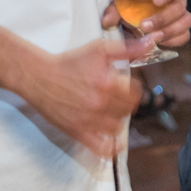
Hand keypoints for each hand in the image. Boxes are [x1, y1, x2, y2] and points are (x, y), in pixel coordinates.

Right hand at [14, 39, 144, 158]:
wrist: (39, 76)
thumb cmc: (70, 61)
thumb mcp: (100, 48)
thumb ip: (128, 48)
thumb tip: (151, 42)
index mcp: (108, 84)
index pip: (135, 94)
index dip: (133, 90)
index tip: (126, 87)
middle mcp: (100, 104)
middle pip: (127, 110)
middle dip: (126, 104)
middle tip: (118, 100)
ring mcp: (88, 120)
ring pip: (116, 128)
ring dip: (118, 121)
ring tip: (111, 113)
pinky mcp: (76, 131)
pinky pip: (99, 148)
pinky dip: (110, 148)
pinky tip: (114, 145)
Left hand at [101, 0, 190, 47]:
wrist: (132, 26)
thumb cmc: (130, 10)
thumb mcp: (119, 8)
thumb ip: (113, 11)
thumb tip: (107, 21)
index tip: (156, 1)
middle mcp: (176, 2)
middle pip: (179, 6)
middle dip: (163, 17)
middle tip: (144, 26)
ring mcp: (181, 17)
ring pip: (185, 21)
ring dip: (169, 30)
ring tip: (153, 37)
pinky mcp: (181, 32)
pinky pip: (184, 36)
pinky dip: (174, 40)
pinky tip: (160, 43)